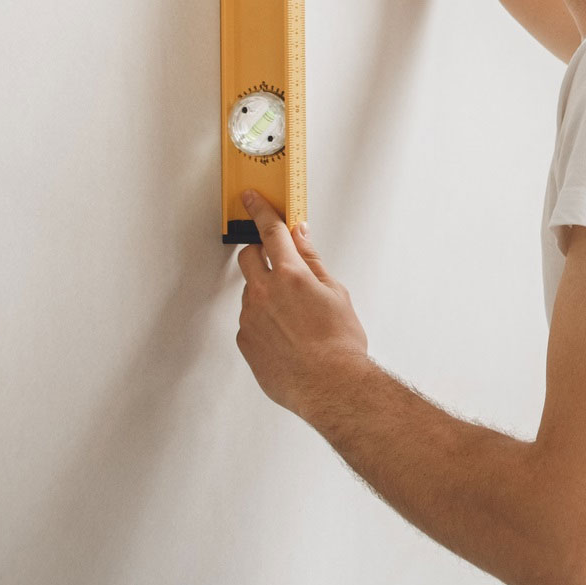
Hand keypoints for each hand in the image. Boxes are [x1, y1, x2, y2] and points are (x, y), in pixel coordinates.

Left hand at [235, 190, 369, 419]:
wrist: (330, 385)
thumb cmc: (340, 342)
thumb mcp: (335, 292)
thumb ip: (312, 260)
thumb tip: (300, 236)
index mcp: (290, 275)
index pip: (270, 231)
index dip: (260, 210)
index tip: (251, 199)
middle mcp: (263, 292)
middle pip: (248, 256)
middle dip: (259, 252)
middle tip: (277, 260)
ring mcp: (250, 317)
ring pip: (251, 290)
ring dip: (266, 290)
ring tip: (295, 314)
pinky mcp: (245, 341)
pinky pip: (250, 319)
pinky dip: (264, 318)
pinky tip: (287, 334)